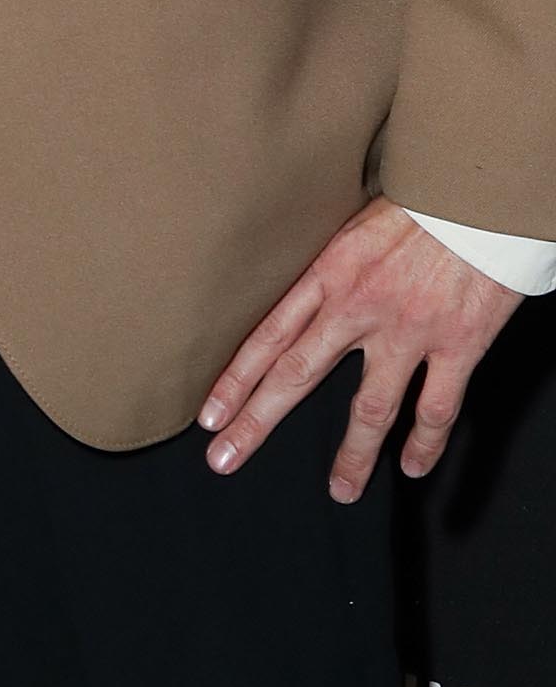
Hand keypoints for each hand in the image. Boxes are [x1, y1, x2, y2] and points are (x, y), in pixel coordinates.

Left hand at [199, 197, 518, 501]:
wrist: (477, 195)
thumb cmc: (418, 202)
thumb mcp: (353, 224)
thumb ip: (329, 266)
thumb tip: (304, 295)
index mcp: (329, 273)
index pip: (268, 335)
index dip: (236, 379)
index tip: (209, 414)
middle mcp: (359, 307)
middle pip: (297, 376)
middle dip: (257, 422)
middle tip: (225, 459)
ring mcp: (408, 331)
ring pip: (369, 409)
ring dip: (353, 457)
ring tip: (341, 492)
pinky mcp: (456, 344)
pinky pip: (437, 408)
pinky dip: (426, 442)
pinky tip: (414, 467)